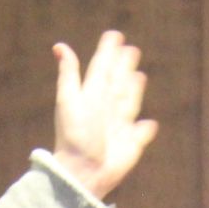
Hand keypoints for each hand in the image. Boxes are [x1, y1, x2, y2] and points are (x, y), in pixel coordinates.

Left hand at [50, 30, 158, 199]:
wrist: (83, 171)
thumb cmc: (74, 137)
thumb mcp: (69, 101)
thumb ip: (69, 74)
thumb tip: (59, 46)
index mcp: (92, 95)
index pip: (101, 69)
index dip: (107, 53)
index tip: (114, 36)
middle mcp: (106, 108)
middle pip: (117, 83)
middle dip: (124, 67)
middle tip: (130, 49)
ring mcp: (120, 126)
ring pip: (130, 103)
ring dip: (135, 90)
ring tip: (138, 76)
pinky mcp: (132, 144)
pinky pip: (141, 133)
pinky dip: (146, 129)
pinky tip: (149, 124)